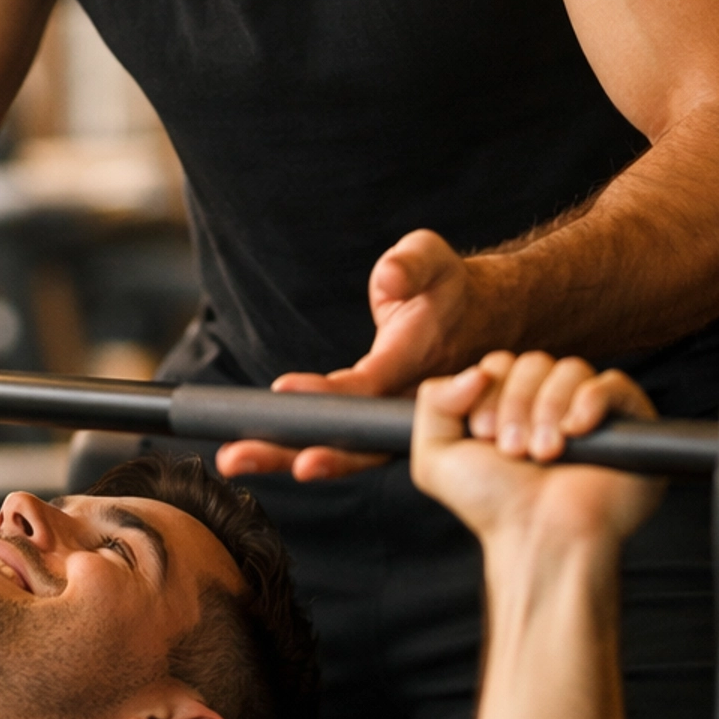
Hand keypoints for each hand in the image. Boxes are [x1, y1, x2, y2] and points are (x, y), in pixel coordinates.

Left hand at [216, 230, 492, 481]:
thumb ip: (411, 264)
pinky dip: (300, 448)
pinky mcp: (381, 422)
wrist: (484, 319)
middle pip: (351, 439)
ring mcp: (395, 418)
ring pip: (344, 451)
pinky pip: (342, 444)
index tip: (282, 390)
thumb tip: (390, 279)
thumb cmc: (449, 287)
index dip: (329, 394)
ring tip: (233, 460)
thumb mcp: (435, 258)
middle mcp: (406, 401)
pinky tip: (256, 450)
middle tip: (236, 457)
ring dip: (286, 457)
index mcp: (417, 359)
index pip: (370, 384)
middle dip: (293, 450)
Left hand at [410, 350, 663, 549]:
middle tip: (514, 450)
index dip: (488, 392)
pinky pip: (614, 384)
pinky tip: (575, 430)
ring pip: (571, 370)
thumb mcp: (436, 457)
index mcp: (509, 407)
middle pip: (534, 363)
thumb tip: (475, 372)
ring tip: (544, 453)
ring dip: (548, 409)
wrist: (540, 539)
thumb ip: (434, 402)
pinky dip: (591, 399)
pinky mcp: (627, 424)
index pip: (500, 365)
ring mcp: (589, 413)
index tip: (484, 435)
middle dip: (517, 403)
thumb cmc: (494, 506)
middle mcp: (548, 406)